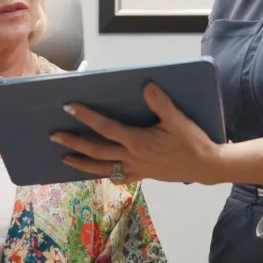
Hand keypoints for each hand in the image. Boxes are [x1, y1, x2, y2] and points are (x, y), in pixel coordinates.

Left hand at [51, 82, 223, 184]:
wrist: (207, 167)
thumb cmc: (193, 142)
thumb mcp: (178, 120)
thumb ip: (161, 103)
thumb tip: (146, 85)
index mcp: (137, 142)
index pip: (105, 128)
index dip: (86, 117)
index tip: (69, 107)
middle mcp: (132, 157)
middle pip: (96, 151)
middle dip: (74, 142)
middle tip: (54, 135)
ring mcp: (136, 169)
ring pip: (102, 168)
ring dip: (82, 163)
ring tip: (65, 158)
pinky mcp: (143, 175)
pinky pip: (119, 176)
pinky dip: (106, 174)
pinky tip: (98, 172)